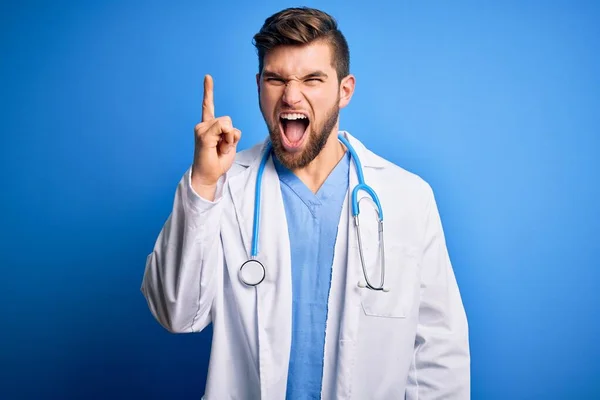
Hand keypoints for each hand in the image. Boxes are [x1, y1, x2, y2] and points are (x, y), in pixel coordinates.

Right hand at [191, 75, 240, 198]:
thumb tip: (231, 128)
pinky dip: (226, 137)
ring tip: (220, 149)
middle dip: (231, 135)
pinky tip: (220, 147)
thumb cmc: (218, 161)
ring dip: (229, 139)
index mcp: (209, 126)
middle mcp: (203, 125)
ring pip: (227, 124)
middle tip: (223, 147)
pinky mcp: (203, 135)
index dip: (208, 91)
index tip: (207, 77)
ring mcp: (202, 129)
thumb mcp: (229, 144)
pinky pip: (220, 126)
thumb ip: (231, 133)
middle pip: (228, 119)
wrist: (208, 174)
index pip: (208, 105)